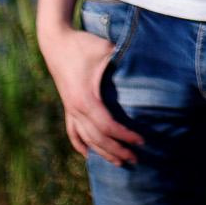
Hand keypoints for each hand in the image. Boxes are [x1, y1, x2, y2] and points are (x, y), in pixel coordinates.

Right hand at [41, 23, 145, 166]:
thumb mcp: (106, 51)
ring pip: (85, 138)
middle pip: (98, 138)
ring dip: (102, 152)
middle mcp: (76, 109)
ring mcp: (70, 109)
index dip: (125, 136)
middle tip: (136, 159)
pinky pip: (72, 131)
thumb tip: (149, 68)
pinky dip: (80, 144)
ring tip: (119, 163)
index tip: (142, 141)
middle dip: (117, 151)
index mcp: (86, 99)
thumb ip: (124, 61)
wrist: (55, 41)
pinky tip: (87, 154)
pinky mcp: (67, 105)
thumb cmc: (83, 45)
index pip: (108, 126)